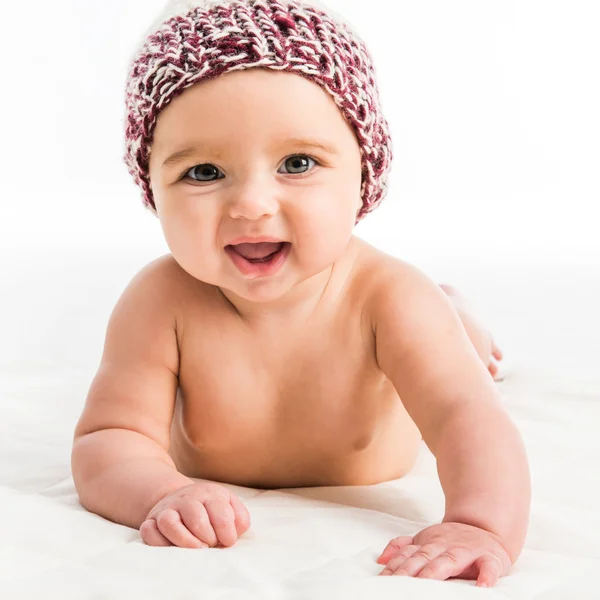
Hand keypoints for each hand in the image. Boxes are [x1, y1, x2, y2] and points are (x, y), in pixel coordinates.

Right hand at [140, 481, 250, 548]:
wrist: (182, 497)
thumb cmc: (210, 508)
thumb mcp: (229, 505)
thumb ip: (239, 518)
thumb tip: (236, 531)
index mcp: (209, 494)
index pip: (220, 512)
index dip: (226, 531)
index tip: (228, 541)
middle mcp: (186, 498)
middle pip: (195, 517)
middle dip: (207, 537)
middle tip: (211, 545)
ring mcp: (167, 509)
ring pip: (169, 523)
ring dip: (185, 541)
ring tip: (197, 549)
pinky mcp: (150, 521)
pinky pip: (149, 531)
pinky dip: (159, 543)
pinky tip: (172, 548)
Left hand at [376, 522, 511, 586]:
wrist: (485, 527)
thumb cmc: (451, 540)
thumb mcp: (424, 540)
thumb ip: (403, 547)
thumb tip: (380, 559)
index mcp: (428, 543)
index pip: (408, 556)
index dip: (395, 568)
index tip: (383, 580)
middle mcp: (444, 546)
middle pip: (424, 559)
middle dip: (410, 571)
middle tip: (397, 585)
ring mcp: (466, 550)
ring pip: (449, 561)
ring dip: (437, 572)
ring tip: (426, 584)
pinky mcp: (489, 557)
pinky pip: (488, 567)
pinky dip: (486, 577)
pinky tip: (482, 587)